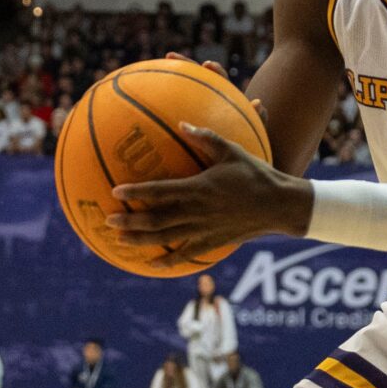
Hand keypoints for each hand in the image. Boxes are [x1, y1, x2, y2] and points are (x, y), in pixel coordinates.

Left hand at [108, 124, 304, 262]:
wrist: (279, 206)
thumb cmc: (256, 174)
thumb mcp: (232, 151)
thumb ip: (205, 136)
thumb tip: (182, 123)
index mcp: (199, 188)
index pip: (160, 191)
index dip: (137, 192)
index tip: (116, 192)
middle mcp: (197, 212)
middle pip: (156, 220)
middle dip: (130, 221)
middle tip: (107, 219)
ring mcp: (203, 229)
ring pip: (166, 239)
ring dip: (141, 240)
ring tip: (119, 240)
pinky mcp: (212, 242)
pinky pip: (185, 254)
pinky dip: (167, 260)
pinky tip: (152, 264)